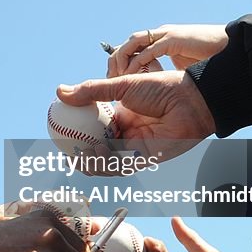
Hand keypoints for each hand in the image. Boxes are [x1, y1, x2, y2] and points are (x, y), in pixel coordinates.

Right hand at [57, 71, 214, 161]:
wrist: (191, 100)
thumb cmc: (161, 87)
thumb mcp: (122, 85)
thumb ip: (92, 91)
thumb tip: (60, 92)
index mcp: (121, 114)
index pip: (93, 127)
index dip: (77, 131)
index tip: (60, 130)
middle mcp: (127, 132)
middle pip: (97, 148)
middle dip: (80, 153)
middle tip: (65, 149)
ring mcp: (135, 146)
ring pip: (107, 161)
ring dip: (91, 160)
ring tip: (79, 153)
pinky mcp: (145, 158)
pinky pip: (121, 166)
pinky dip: (106, 162)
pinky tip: (96, 150)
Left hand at [107, 25, 227, 76]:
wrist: (231, 49)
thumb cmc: (210, 59)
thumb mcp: (182, 68)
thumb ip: (166, 74)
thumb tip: (155, 92)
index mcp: (160, 42)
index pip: (130, 49)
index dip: (118, 64)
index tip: (113, 83)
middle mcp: (160, 36)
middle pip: (126, 45)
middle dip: (114, 62)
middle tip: (109, 81)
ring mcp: (166, 35)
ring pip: (132, 43)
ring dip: (121, 60)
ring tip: (116, 78)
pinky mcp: (174, 38)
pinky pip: (148, 49)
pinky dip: (137, 62)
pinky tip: (131, 76)